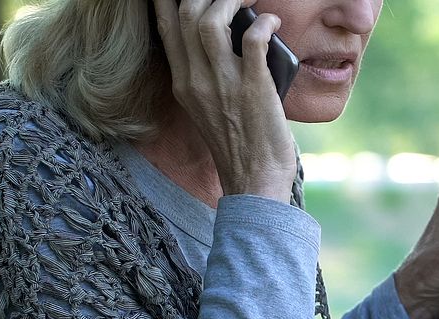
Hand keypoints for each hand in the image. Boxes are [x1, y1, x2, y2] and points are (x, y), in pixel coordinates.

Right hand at [153, 0, 297, 201]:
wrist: (255, 181)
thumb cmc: (240, 146)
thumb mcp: (209, 109)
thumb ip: (208, 77)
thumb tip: (228, 41)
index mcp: (184, 84)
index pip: (166, 27)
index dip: (169, 0)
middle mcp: (197, 81)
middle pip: (187, 15)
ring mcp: (224, 84)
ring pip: (212, 21)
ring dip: (230, 1)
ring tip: (247, 0)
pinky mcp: (253, 87)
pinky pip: (253, 40)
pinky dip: (265, 23)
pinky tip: (273, 22)